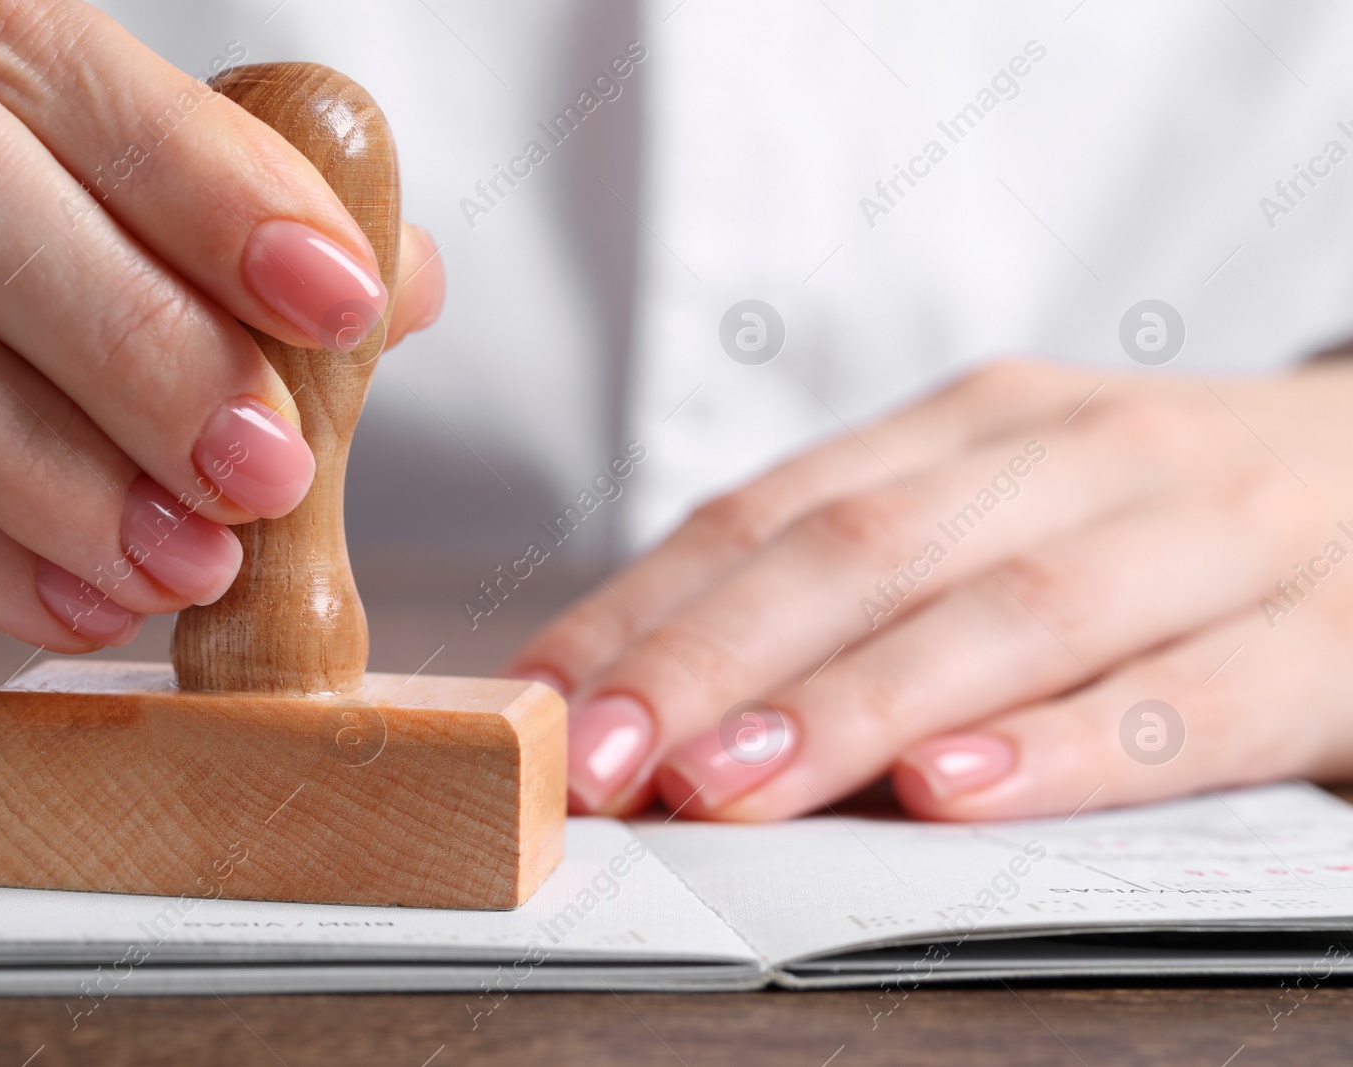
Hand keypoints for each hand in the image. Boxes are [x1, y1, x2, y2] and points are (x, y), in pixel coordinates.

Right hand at [0, 5, 442, 650]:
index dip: (202, 180)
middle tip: (263, 470)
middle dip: (129, 334)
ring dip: (44, 468)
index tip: (338, 300)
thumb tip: (394, 285)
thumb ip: (219, 217)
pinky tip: (77, 596)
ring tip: (185, 562)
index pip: (34, 51)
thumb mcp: (65, 180)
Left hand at [509, 359, 1352, 821]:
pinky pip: (1185, 701)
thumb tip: (657, 689)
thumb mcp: (1002, 505)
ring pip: (1011, 613)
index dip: (651, 607)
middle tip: (606, 754)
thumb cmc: (1154, 522)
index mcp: (979, 425)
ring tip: (733, 780)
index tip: (549, 698)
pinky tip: (954, 792)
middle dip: (717, 658)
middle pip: (867, 552)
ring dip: (854, 703)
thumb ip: (857, 579)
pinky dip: (1062, 749)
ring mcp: (1208, 538)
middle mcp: (1081, 457)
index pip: (777, 509)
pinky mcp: (1325, 643)